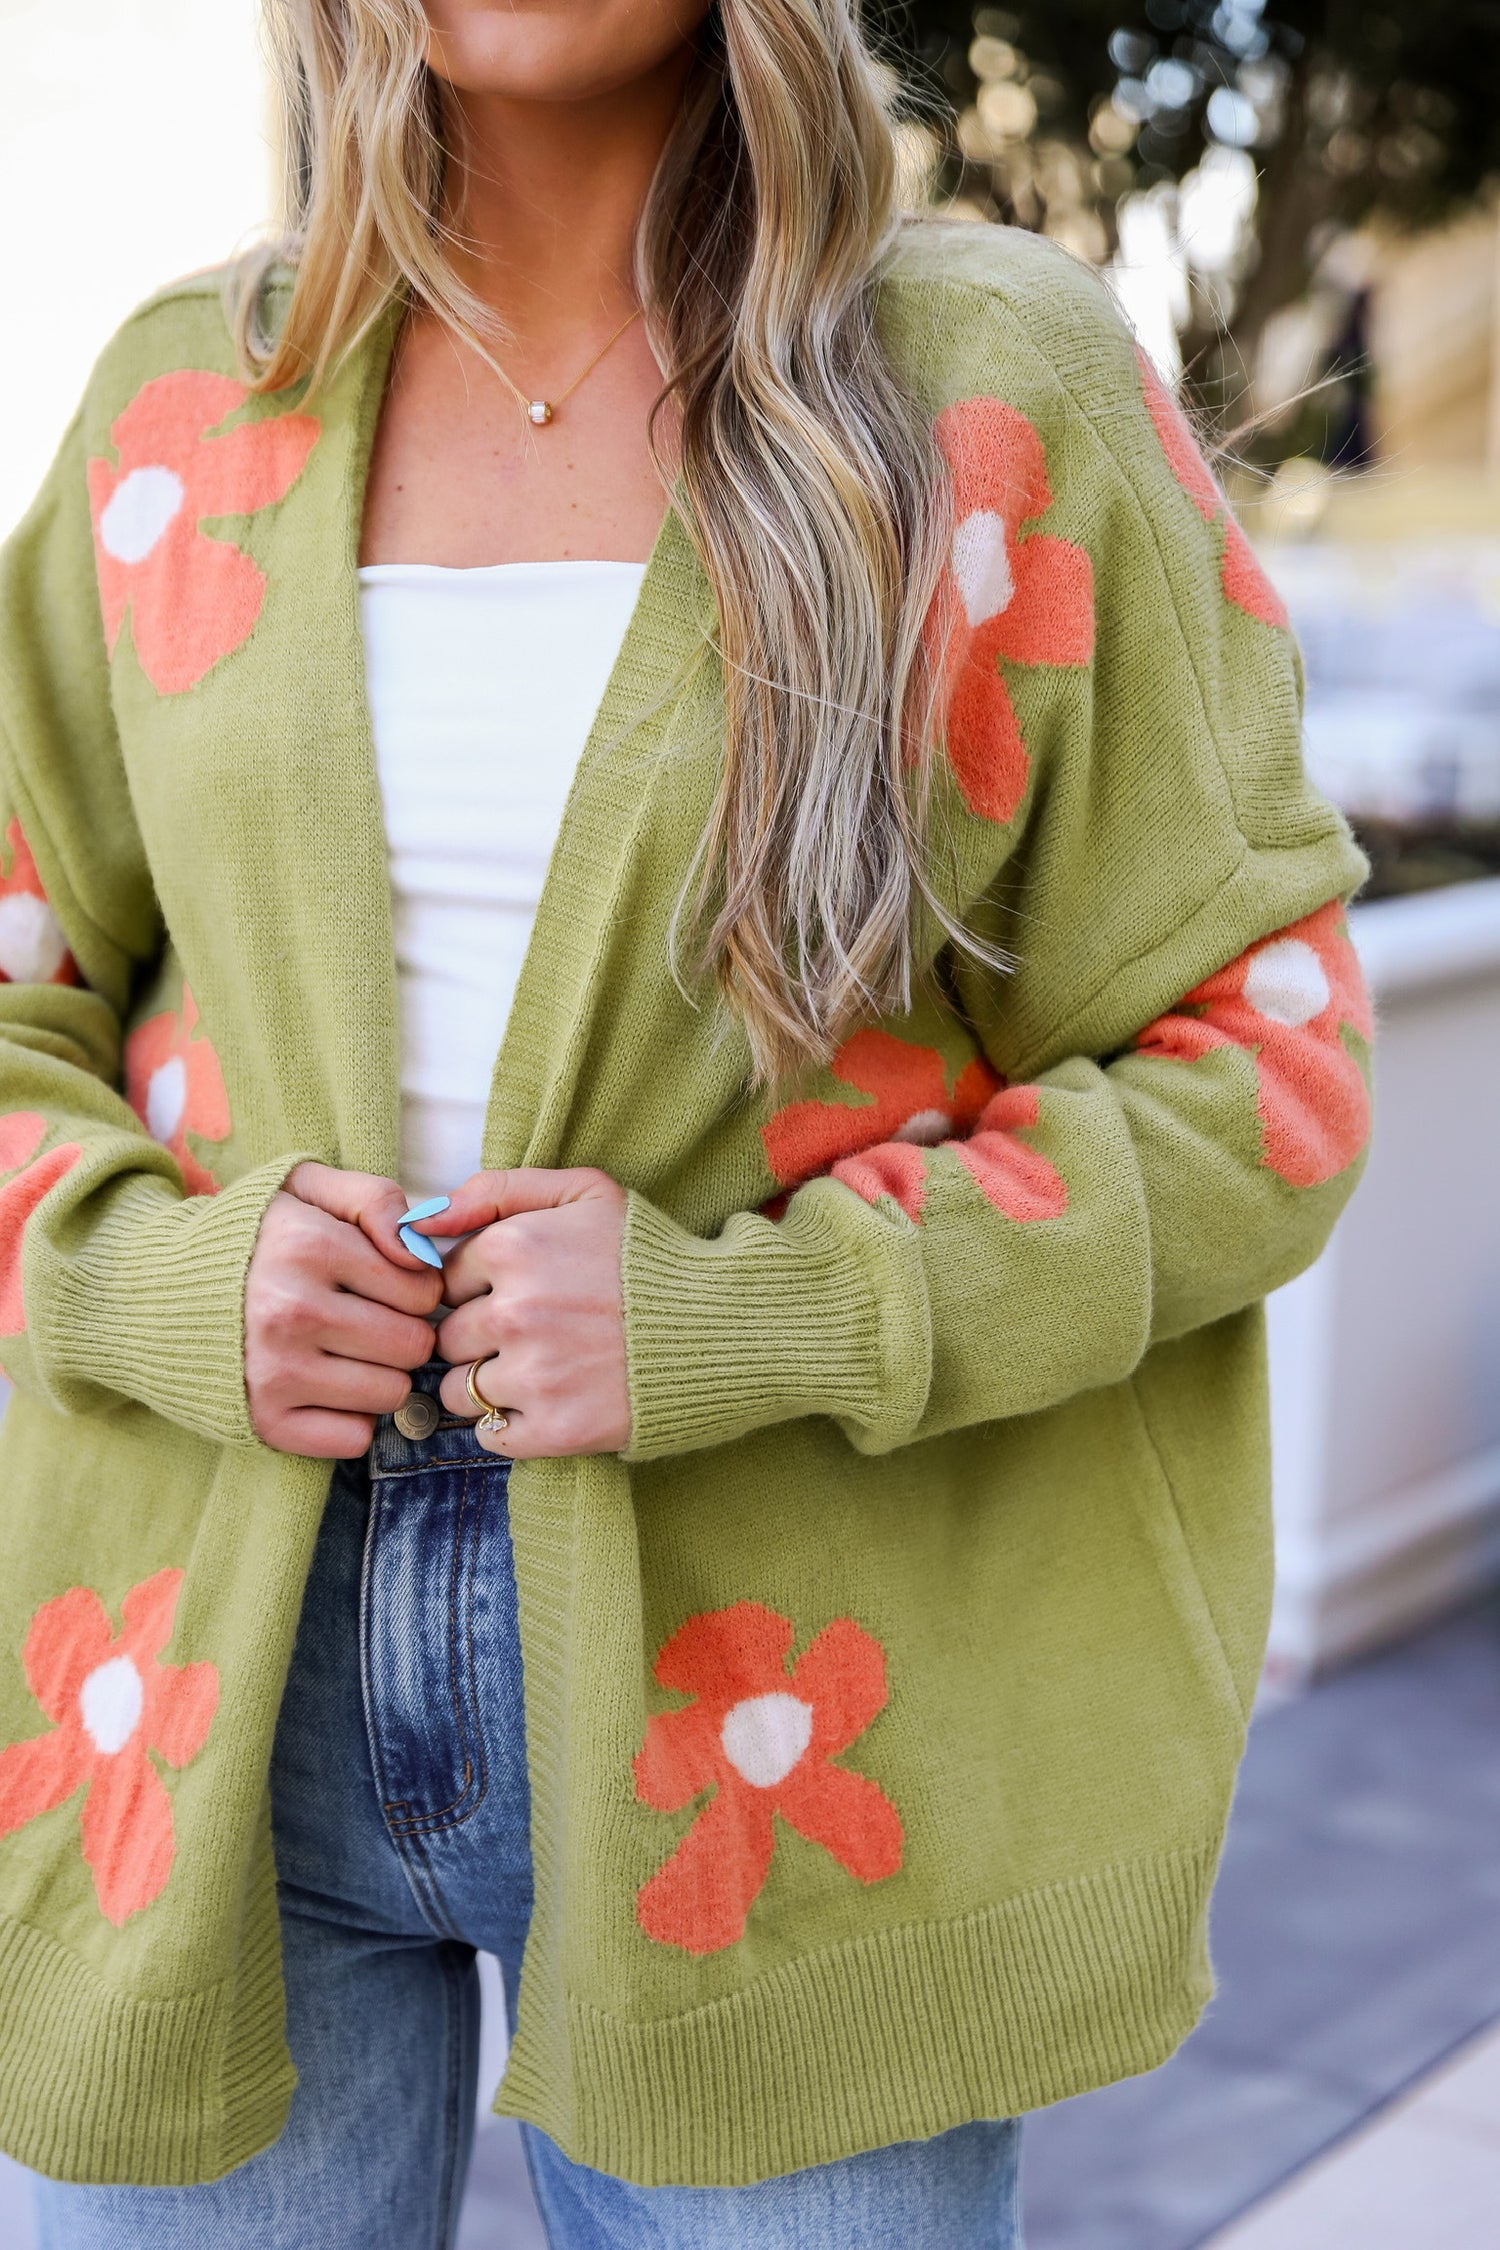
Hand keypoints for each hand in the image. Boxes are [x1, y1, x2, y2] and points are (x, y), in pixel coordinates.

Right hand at [245, 1162, 442, 1457]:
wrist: (150, 1290)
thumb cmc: (249, 1238)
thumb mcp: (305, 1188)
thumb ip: (375, 1200)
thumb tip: (421, 1254)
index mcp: (308, 1246)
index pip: (423, 1290)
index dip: (414, 1289)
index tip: (382, 1286)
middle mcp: (292, 1310)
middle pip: (413, 1345)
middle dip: (402, 1334)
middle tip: (366, 1323)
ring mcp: (275, 1371)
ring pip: (392, 1393)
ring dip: (379, 1377)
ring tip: (343, 1353)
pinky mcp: (263, 1421)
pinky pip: (354, 1437)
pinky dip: (349, 1419)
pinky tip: (323, 1389)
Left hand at [423, 1168, 629, 1457]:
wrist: (724, 1327)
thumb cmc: (648, 1256)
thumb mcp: (583, 1192)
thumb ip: (497, 1190)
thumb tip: (419, 1218)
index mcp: (513, 1247)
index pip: (445, 1281)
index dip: (478, 1289)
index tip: (521, 1293)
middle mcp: (513, 1311)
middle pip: (446, 1338)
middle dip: (479, 1338)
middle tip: (535, 1334)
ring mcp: (532, 1374)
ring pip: (457, 1389)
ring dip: (486, 1384)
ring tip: (542, 1369)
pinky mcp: (553, 1429)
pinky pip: (488, 1433)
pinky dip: (509, 1424)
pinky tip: (550, 1400)